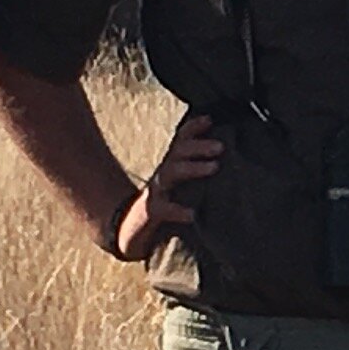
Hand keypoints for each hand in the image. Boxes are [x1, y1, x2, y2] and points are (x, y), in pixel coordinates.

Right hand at [115, 115, 227, 260]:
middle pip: (177, 152)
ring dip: (193, 168)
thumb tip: (217, 156)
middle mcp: (161, 175)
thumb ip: (189, 170)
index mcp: (168, 166)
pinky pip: (163, 209)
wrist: (128, 230)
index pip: (179, 142)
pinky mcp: (150, 213)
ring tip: (214, 167)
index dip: (192, 129)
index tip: (209, 119)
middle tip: (220, 146)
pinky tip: (191, 214)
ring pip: (171, 173)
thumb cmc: (160, 204)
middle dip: (198, 146)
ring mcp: (154, 192)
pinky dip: (177, 211)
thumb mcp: (174, 184)